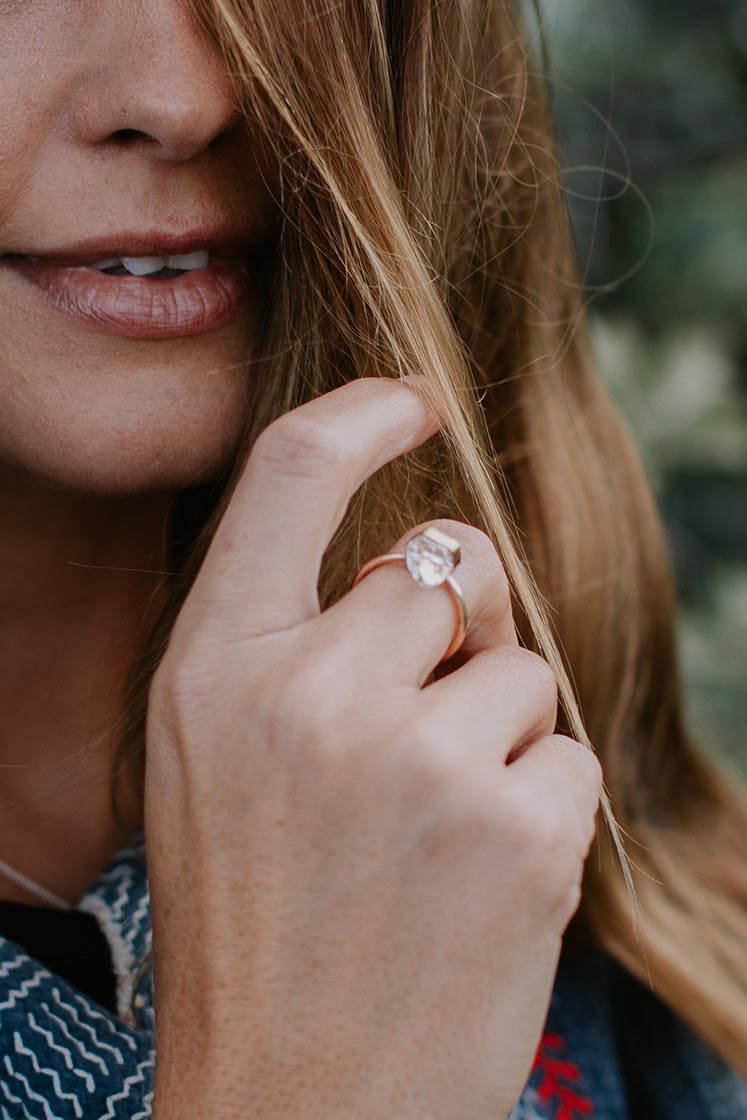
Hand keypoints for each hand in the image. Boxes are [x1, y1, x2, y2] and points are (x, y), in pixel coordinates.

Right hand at [145, 376, 601, 1119]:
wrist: (292, 1104)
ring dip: (493, 732)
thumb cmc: (252, 918)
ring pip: (519, 666)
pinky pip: (564, 752)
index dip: (363, 415)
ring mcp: (419, 761)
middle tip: (421, 716)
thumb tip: (412, 569)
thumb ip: (289, 641)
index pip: (291, 472)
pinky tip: (474, 882)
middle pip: (445, 566)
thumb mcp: (211, 757)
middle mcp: (311, 694)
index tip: (411, 405)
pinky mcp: (522, 830)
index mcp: (214, 668)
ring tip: (427, 833)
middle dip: (458, 621)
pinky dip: (537, 805)